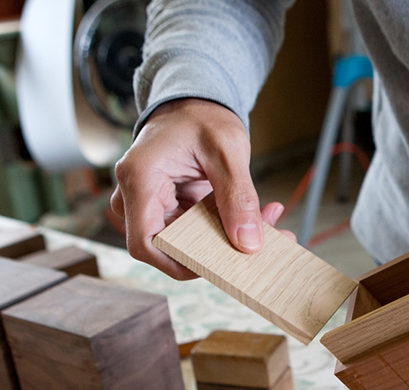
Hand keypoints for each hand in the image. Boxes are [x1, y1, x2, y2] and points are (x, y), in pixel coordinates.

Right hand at [111, 98, 293, 279]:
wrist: (193, 104)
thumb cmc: (202, 117)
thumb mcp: (227, 151)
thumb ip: (238, 198)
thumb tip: (248, 243)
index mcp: (140, 179)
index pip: (146, 243)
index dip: (180, 262)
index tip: (221, 264)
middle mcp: (137, 196)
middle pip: (170, 247)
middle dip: (220, 251)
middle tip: (269, 239)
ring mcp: (153, 205)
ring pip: (188, 242)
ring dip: (229, 239)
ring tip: (271, 222)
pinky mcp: (172, 209)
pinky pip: (198, 232)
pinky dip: (228, 228)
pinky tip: (260, 216)